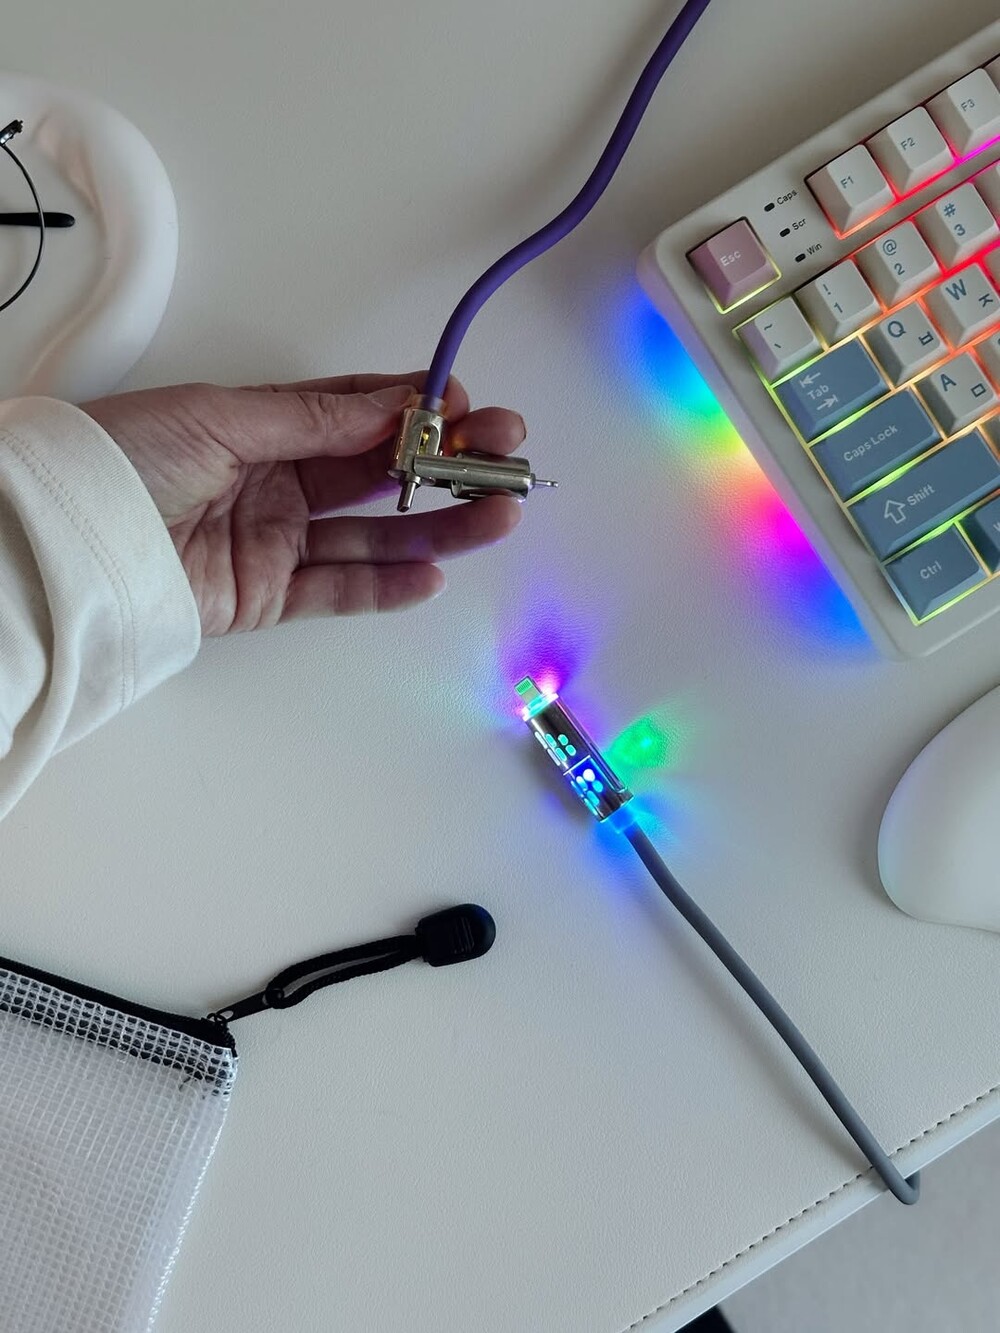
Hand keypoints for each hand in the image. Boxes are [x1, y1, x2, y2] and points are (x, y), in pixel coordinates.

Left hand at [82, 374, 524, 634]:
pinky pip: (338, 590)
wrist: (66, 538)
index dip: (415, 410)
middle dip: (448, 464)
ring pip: (374, 535)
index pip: (357, 415)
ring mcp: (276, 542)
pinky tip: (433, 572)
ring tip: (497, 514)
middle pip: (380, 474)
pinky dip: (386, 586)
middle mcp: (278, 483)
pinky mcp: (266, 597)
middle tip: (506, 456)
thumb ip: (313, 420)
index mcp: (263, 427)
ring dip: (439, 526)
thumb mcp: (220, 418)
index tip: (466, 406)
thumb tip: (396, 404)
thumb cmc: (124, 458)